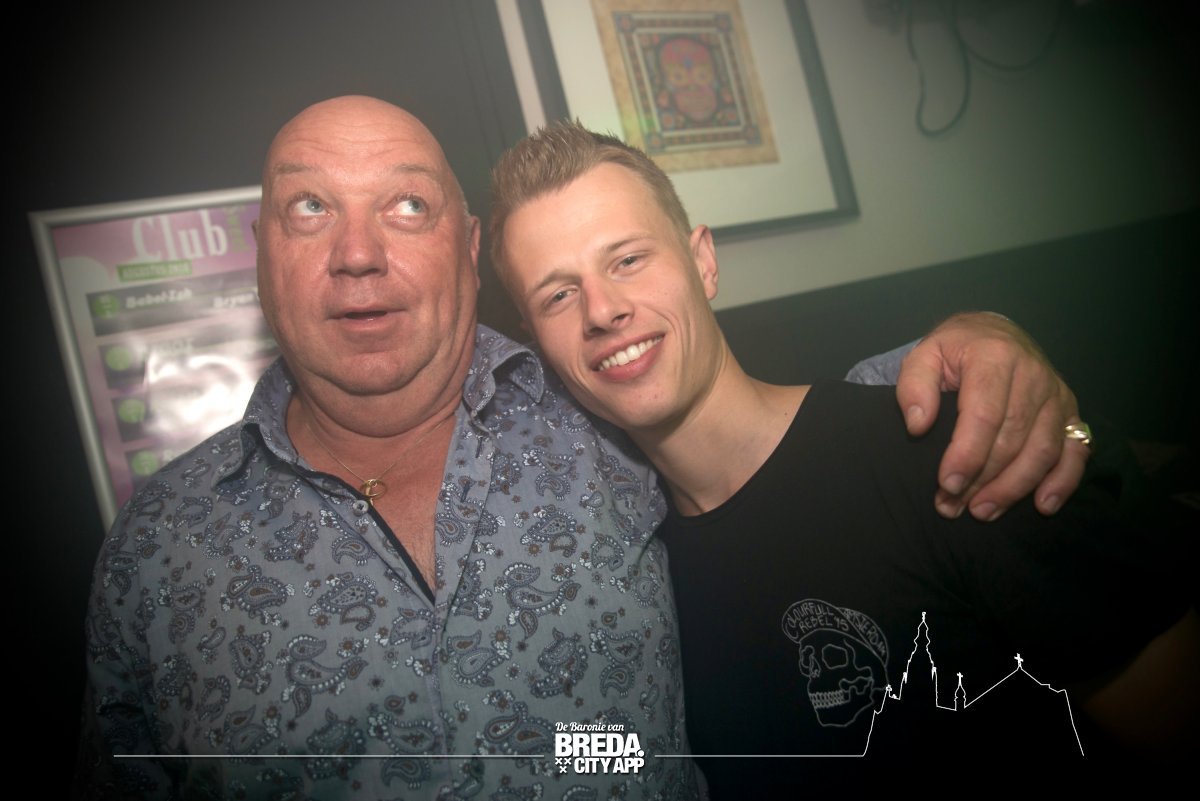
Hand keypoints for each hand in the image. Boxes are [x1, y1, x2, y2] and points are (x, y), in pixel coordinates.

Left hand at [896, 312, 1088, 520]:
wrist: (994, 333)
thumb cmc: (955, 350)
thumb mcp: (924, 355)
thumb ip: (914, 385)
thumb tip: (918, 425)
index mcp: (995, 357)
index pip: (984, 414)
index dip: (966, 454)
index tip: (947, 484)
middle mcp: (1033, 375)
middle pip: (1012, 438)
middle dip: (983, 479)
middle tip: (953, 505)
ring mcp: (1056, 394)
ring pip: (1043, 450)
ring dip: (1014, 488)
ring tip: (982, 511)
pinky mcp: (1070, 411)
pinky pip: (1076, 450)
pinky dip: (1063, 481)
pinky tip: (1043, 505)